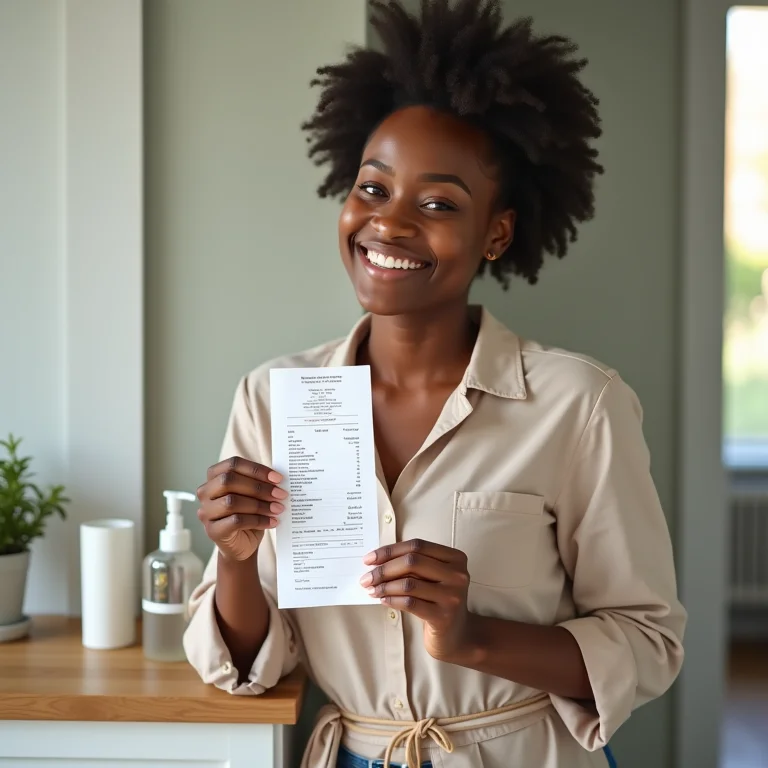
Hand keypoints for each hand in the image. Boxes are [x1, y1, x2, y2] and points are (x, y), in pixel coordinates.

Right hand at [196, 457, 286, 561]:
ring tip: (278, 509)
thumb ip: (260, 483)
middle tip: (281, 494)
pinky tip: (272, 521)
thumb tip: (278, 479)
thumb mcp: (253, 495)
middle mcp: (206, 492)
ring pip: (232, 501)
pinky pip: (236, 521)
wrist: (243, 545)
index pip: (233, 464)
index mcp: (214, 476)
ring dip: (260, 505)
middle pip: (229, 481)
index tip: (278, 478)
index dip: (256, 469)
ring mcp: (206, 512)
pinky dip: (258, 520)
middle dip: (259, 487)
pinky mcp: (213, 531)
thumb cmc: (248, 514)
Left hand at [360, 539, 472, 661]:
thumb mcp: (432, 577)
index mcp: (455, 558)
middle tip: (366, 578)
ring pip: (409, 584)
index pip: (417, 546)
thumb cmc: (438, 599)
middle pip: (412, 562)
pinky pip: (410, 603)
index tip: (369, 559)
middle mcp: (457, 575)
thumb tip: (377, 561)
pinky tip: (383, 600)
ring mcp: (452, 596)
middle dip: (384, 569)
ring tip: (372, 590)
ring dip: (385, 586)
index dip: (390, 550)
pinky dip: (392, 600)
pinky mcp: (443, 616)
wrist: (456, 634)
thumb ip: (413, 564)